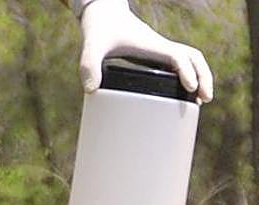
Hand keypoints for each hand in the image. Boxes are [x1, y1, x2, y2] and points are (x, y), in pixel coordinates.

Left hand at [79, 0, 212, 101]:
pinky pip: (179, 63)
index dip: (186, 72)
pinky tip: (184, 92)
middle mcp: (160, 46)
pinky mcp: (155, 53)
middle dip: (204, 76)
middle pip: (194, 57)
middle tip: (206, 98)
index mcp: (151, 45)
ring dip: (201, 75)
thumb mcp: (91, 48)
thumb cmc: (99, 29)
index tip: (191, 89)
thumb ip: (89, 66)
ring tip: (202, 99)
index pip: (178, 57)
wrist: (102, 14)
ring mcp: (159, 50)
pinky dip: (188, 75)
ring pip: (190, 59)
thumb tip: (91, 90)